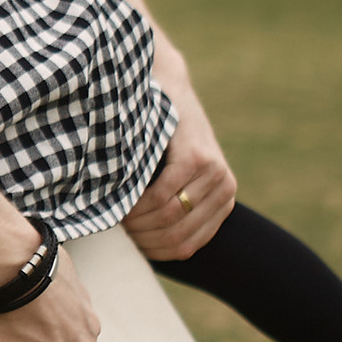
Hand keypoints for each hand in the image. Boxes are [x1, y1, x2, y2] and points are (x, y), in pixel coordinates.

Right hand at [123, 74, 236, 262]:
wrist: (170, 90)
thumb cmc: (164, 140)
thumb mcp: (176, 177)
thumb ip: (172, 209)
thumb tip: (144, 249)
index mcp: (223, 201)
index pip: (185, 247)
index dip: (152, 251)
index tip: (126, 243)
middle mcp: (225, 189)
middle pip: (177, 236)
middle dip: (141, 238)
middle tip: (116, 227)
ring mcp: (214, 173)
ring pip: (169, 218)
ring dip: (137, 220)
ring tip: (117, 212)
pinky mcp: (197, 159)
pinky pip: (163, 195)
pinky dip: (139, 201)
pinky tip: (124, 194)